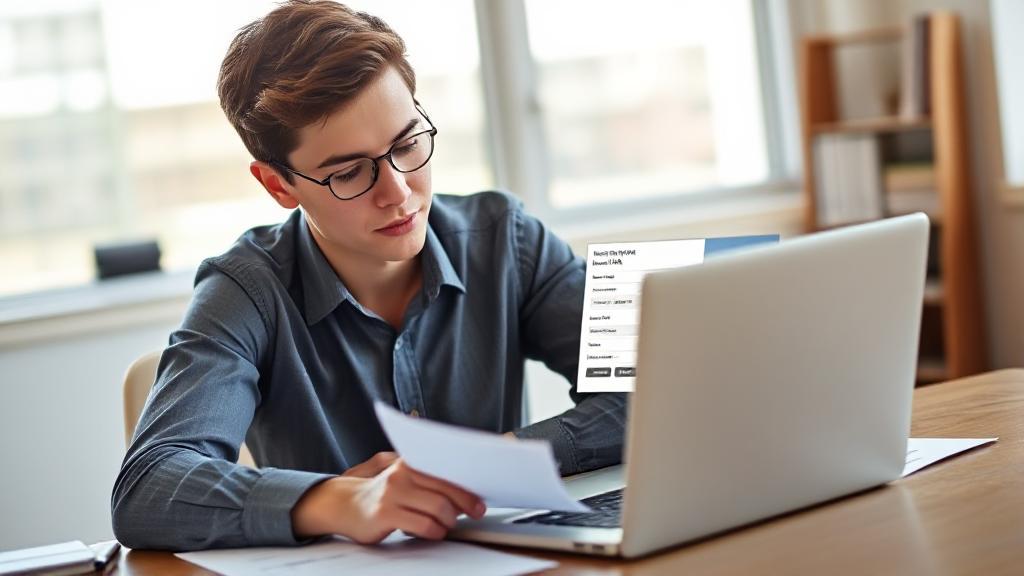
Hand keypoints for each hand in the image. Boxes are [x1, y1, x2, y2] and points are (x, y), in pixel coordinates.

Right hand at [291, 457, 485, 543]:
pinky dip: (435, 531)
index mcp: (410, 460)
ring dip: (450, 520)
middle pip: (446, 489)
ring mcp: (392, 492)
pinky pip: (423, 525)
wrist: (347, 505)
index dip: (468, 484)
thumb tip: (469, 490)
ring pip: (438, 507)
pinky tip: (435, 531)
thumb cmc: (386, 494)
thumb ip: (432, 480)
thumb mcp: (408, 479)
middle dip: (466, 504)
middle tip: (476, 512)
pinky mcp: (385, 513)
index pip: (447, 470)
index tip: (482, 496)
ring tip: (449, 523)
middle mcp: (401, 472)